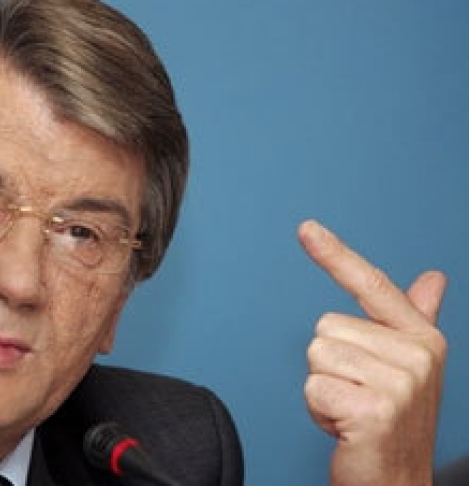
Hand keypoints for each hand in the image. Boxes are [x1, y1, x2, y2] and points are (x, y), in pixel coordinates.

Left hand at [300, 220, 446, 485]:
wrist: (397, 481)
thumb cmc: (393, 422)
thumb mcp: (407, 366)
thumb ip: (415, 317)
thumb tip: (433, 278)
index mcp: (422, 338)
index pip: (372, 285)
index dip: (336, 255)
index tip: (306, 228)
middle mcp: (417, 355)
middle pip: (326, 327)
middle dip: (330, 364)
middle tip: (357, 393)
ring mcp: (399, 382)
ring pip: (316, 356)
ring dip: (323, 388)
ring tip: (352, 408)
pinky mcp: (374, 408)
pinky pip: (313, 388)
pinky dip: (318, 411)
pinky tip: (346, 426)